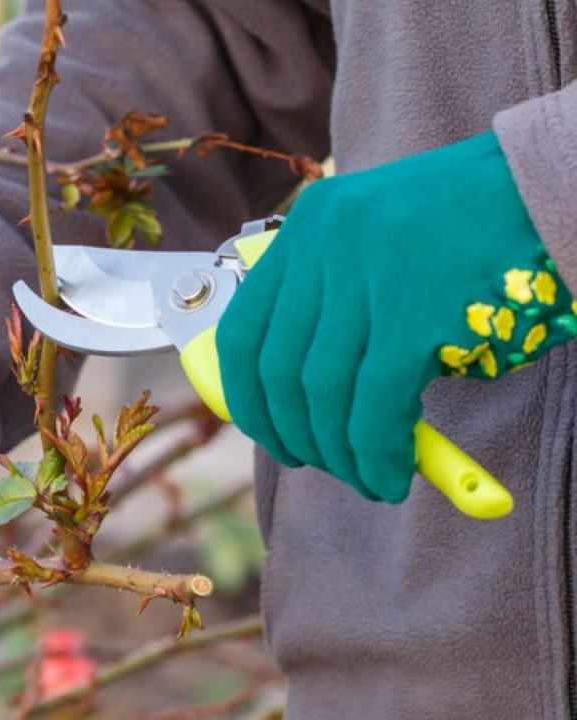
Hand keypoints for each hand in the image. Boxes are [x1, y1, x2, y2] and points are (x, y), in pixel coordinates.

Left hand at [217, 131, 576, 502]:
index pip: (244, 333)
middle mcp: (326, 245)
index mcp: (310, 225)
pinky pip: (376, 405)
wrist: (555, 185)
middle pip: (279, 370)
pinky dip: (378, 453)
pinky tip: (393, 475)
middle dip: (295, 436)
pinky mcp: (415, 313)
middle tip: (324, 466)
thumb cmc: (475, 227)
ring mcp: (367, 276)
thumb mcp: (383, 246)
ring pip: (323, 393)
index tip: (270, 434)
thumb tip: (303, 404)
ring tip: (368, 479)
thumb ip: (338, 306)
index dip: (248, 399)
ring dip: (341, 454)